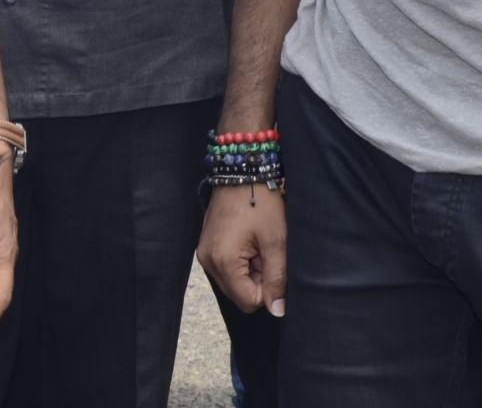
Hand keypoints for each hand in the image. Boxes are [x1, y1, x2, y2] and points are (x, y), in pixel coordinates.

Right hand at [198, 184, 287, 316]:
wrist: (242, 170)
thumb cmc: (261, 202)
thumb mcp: (276, 241)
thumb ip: (277, 279)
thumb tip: (277, 311)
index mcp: (223, 262)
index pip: (249, 302)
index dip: (268, 289)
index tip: (272, 261)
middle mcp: (207, 262)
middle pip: (239, 294)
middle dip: (257, 278)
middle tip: (265, 249)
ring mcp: (204, 253)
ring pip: (233, 281)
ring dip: (249, 269)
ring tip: (256, 242)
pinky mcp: (206, 245)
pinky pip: (225, 267)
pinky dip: (240, 260)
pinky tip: (248, 239)